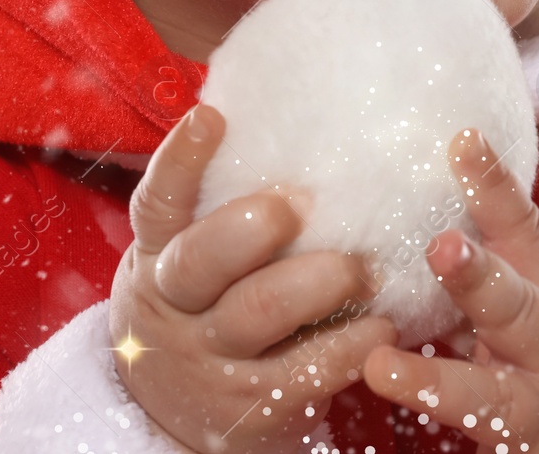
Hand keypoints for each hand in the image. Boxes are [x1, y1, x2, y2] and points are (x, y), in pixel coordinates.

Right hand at [108, 103, 397, 453]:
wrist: (172, 420)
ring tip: (364, 267)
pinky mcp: (253, 405)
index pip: (158, 204)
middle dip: (254, 225)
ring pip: (259, 312)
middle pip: (201, 260)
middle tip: (301, 205)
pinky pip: (306, 369)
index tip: (212, 117)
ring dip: (321, 280)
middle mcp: (173, 307)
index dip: (180, 160)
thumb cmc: (199, 312)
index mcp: (156, 259)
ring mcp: (211, 360)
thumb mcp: (185, 266)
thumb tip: (282, 133)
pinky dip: (351, 343)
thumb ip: (215, 216)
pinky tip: (382, 326)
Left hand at [362, 129, 538, 453]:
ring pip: (491, 398)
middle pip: (514, 309)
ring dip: (437, 385)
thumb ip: (506, 262)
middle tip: (440, 245)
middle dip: (475, 280)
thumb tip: (427, 209)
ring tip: (382, 371)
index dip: (495, 186)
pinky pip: (486, 451)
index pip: (525, 230)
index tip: (462, 140)